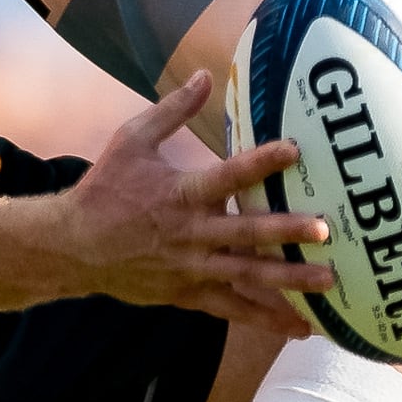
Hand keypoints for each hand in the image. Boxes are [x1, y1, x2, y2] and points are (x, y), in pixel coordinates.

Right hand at [53, 73, 335, 331]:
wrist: (73, 247)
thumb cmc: (106, 189)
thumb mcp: (133, 140)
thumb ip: (173, 110)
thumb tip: (205, 75)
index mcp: (180, 194)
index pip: (226, 176)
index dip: (260, 162)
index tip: (294, 150)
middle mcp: (190, 235)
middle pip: (244, 235)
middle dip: (284, 232)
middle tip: (322, 229)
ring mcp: (192, 269)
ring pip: (247, 277)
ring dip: (288, 280)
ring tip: (328, 281)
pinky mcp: (190, 294)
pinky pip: (234, 309)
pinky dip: (267, 319)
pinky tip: (302, 326)